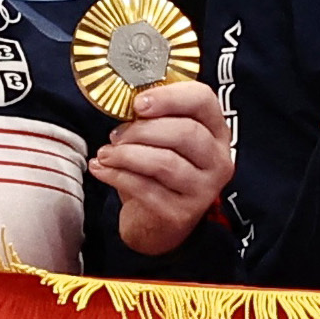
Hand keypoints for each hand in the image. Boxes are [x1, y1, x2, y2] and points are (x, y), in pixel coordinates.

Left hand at [95, 83, 234, 254]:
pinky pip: (146, 188)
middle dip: (143, 130)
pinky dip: (118, 176)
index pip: (203, 100)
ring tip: (105, 153)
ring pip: (165, 162)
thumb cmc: (157, 171)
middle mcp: (218, 160)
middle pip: (185, 132)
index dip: (169, 97)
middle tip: (116, 134)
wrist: (155, 221)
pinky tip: (101, 169)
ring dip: (127, 154)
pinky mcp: (182, 213)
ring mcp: (204, 190)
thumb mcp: (162, 138)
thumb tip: (124, 101)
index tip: (137, 103)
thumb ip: (153, 116)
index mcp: (216, 131)